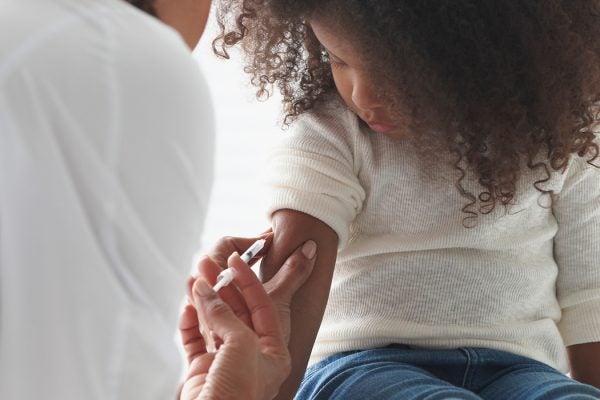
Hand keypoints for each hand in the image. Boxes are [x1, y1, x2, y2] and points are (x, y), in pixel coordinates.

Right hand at [179, 238, 316, 399]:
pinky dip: (190, 323)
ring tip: (193, 277)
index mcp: (273, 353)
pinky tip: (187, 307)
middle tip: (206, 263)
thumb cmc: (239, 391)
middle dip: (222, 286)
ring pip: (214, 323)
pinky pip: (195, 340)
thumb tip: (206, 289)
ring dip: (203, 300)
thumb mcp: (242, 344)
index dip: (249, 280)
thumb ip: (225, 314)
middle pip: (236, 312)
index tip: (235, 259)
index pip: (262, 305)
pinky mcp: (202, 371)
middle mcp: (251, 356)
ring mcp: (225, 363)